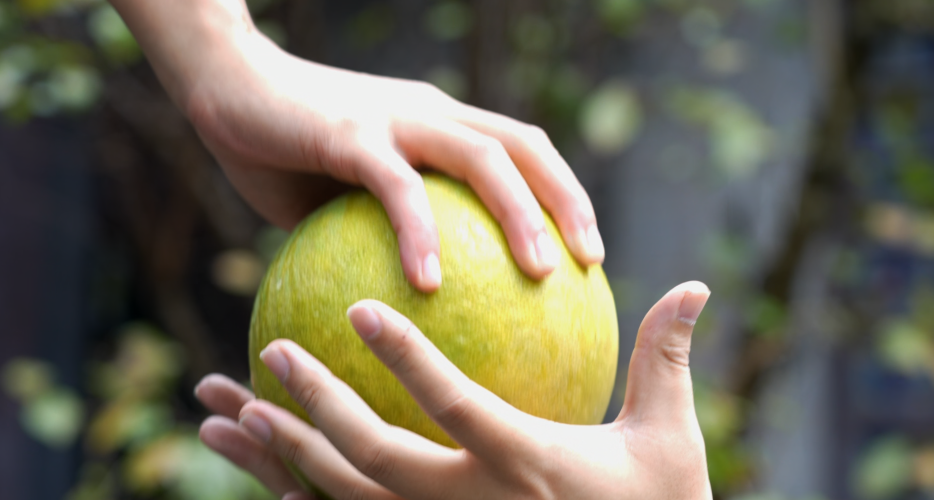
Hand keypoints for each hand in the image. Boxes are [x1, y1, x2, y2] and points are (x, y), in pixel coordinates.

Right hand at [112, 0, 603, 291]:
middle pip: (523, 148)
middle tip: (591, 262)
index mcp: (437, 124)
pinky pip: (398, 187)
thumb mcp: (343, 194)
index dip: (560, 194)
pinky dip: (419, 234)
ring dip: (519, 214)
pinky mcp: (351, 133)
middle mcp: (430, 114)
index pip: (519, 152)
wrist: (223, 81)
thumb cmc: (283, 146)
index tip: (582, 251)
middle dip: (566, 200)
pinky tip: (430, 285)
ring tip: (541, 274)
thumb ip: (378, 228)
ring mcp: (395, 118)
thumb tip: (401, 297)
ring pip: (481, 158)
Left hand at [197, 282, 712, 498]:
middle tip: (272, 353)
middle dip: (317, 407)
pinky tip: (260, 462)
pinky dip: (295, 494)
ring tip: (237, 413)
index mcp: (528, 468)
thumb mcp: (673, 443)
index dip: (407, 358)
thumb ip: (665, 360)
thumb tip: (697, 283)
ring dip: (286, 458)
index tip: (361, 308)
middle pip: (376, 461)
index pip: (455, 407)